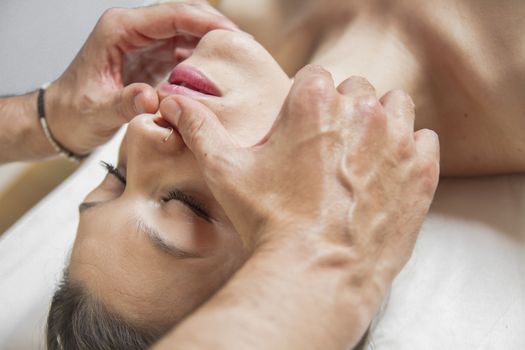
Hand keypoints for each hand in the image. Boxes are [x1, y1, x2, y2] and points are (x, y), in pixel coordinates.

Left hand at [45, 1, 239, 155]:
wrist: (62, 120)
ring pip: (186, 31)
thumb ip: (123, 103)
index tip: (234, 34)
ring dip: (211, 41)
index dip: (205, 21)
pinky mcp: (150, 57)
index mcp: (119, 30)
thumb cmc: (74, 112)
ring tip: (238, 58)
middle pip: (183, 16)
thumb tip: (151, 98)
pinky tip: (218, 72)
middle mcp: (133, 30)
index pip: (171, 15)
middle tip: (245, 46)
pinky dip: (201, 57)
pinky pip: (182, 50)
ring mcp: (143, 42)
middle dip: (215, 27)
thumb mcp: (97, 111)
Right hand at [159, 65, 439, 346]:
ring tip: (359, 158)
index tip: (304, 130)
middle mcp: (360, 109)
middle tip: (328, 151)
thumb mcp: (225, 170)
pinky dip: (408, 151)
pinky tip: (385, 175)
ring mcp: (396, 137)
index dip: (309, 103)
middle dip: (343, 112)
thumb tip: (172, 102)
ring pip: (394, 106)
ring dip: (380, 123)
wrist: (316, 272)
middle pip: (356, 90)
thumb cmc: (269, 221)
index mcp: (313, 100)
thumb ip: (199, 128)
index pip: (317, 77)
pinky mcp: (421, 168)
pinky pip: (423, 139)